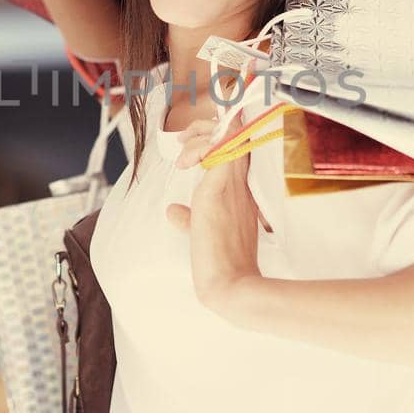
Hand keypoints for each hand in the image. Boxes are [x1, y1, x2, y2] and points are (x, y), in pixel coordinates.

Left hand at [167, 119, 264, 314]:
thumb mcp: (203, 231)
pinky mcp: (218, 191)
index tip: (191, 144)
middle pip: (234, 131)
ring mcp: (232, 184)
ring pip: (226, 135)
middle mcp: (240, 181)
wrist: (230, 285)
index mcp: (240, 188)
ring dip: (200, 136)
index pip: (236, 144)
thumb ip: (190, 217)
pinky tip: (187, 162)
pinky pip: (216, 152)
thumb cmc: (221, 262)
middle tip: (184, 142)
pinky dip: (200, 148)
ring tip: (183, 158)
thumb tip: (172, 210)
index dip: (217, 134)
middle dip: (207, 127)